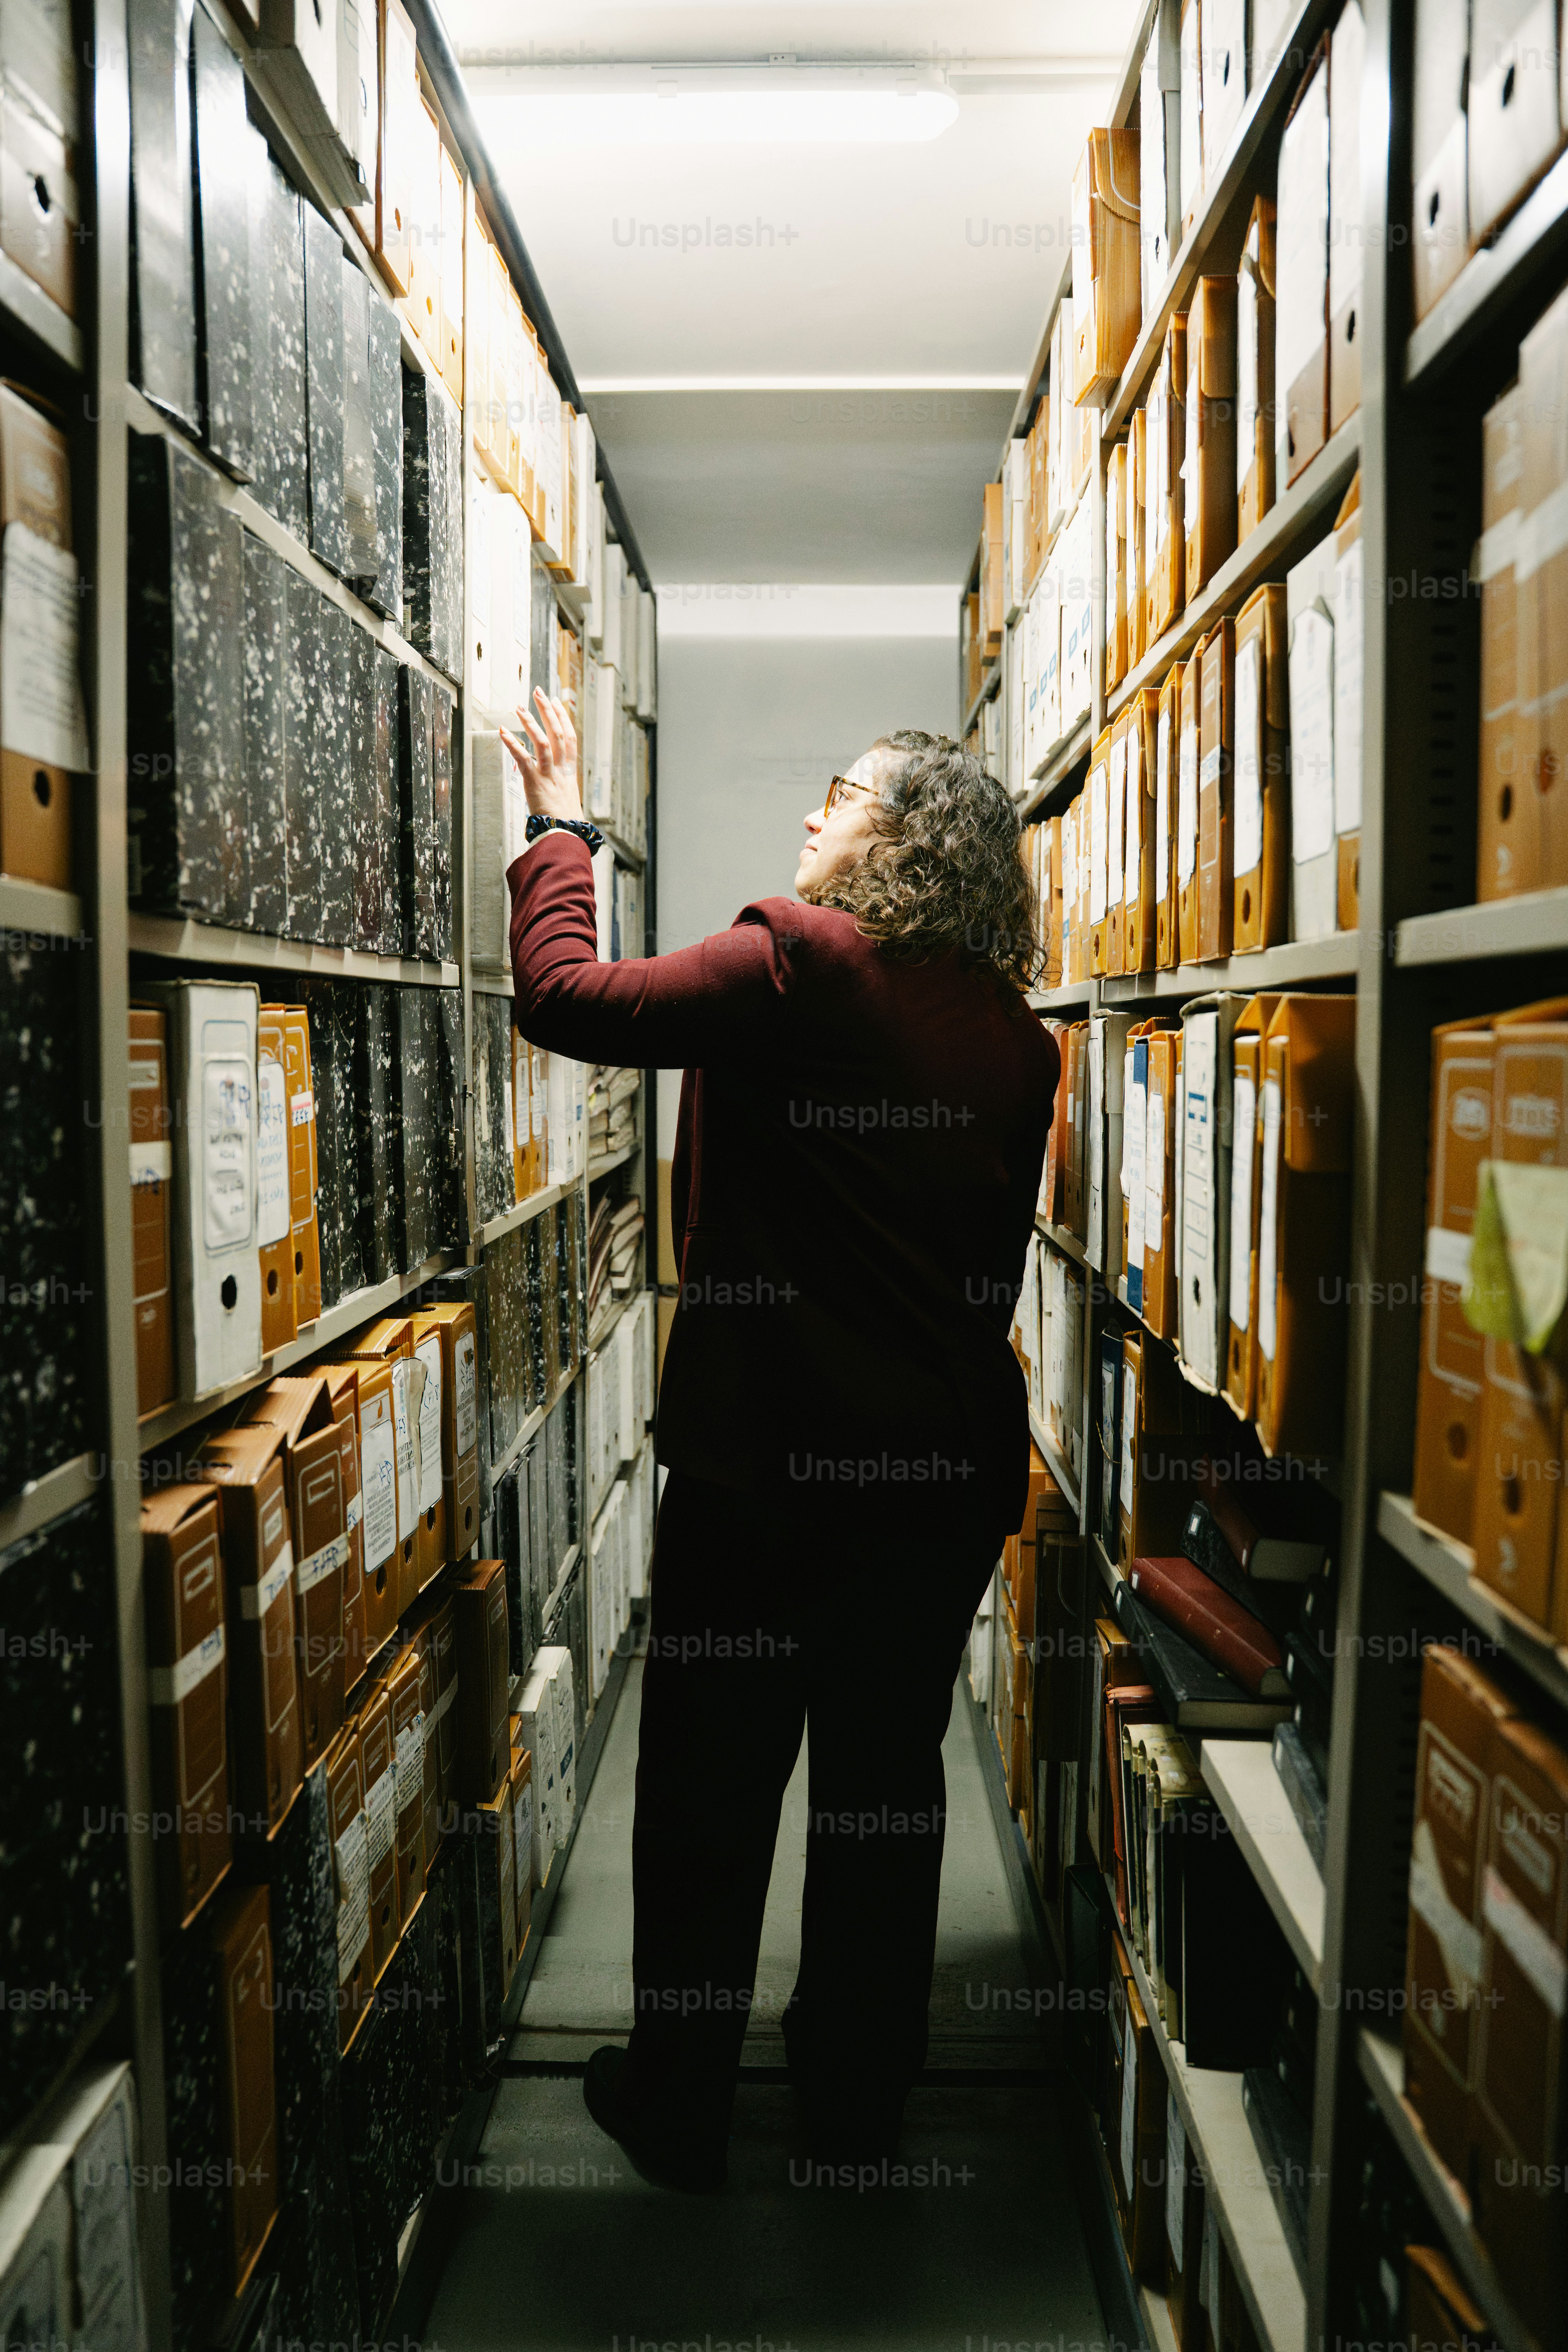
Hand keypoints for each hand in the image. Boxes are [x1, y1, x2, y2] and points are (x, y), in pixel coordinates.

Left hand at [501, 688, 581, 820]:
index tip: (557, 701)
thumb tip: (544, 773)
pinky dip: (512, 744)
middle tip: (539, 692)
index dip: (563, 717)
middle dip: (548, 710)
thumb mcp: (566, 797)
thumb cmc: (564, 821)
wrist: (564, 835)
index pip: (569, 737)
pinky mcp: (535, 782)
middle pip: (558, 732)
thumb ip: (558, 781)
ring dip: (530, 722)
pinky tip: (503, 732)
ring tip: (519, 707)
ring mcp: (549, 775)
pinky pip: (523, 759)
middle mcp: (561, 769)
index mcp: (570, 771)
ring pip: (542, 741)